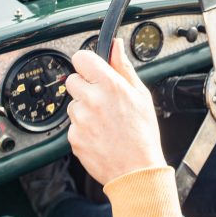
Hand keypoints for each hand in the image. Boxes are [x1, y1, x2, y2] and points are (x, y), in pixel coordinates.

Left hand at [65, 39, 166, 185]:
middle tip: (102, 100)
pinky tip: (99, 135)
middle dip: (84, 87)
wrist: (136, 171)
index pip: (81, 58)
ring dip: (84, 110)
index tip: (91, 69)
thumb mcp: (141, 95)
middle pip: (72, 80)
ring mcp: (80, 120)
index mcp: (110, 85)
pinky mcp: (73, 137)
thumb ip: (124, 67)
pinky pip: (72, 126)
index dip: (86, 63)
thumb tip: (116, 45)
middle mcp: (92, 99)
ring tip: (104, 122)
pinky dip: (82, 129)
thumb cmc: (143, 134)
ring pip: (72, 105)